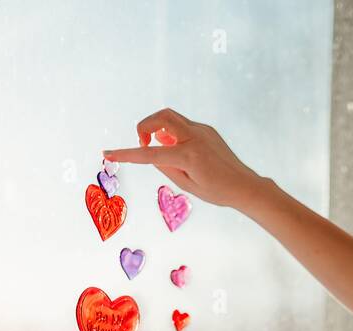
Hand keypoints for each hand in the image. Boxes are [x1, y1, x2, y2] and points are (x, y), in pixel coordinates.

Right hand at [103, 108, 265, 210]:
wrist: (244, 185)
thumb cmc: (217, 192)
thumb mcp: (186, 185)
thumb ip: (165, 167)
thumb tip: (153, 150)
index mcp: (188, 156)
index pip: (150, 153)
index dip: (126, 154)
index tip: (108, 153)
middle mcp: (195, 138)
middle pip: (161, 116)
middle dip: (145, 125)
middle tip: (143, 143)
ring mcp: (202, 131)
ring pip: (171, 117)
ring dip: (158, 128)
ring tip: (162, 148)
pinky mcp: (207, 130)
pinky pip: (183, 126)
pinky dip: (172, 133)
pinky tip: (176, 149)